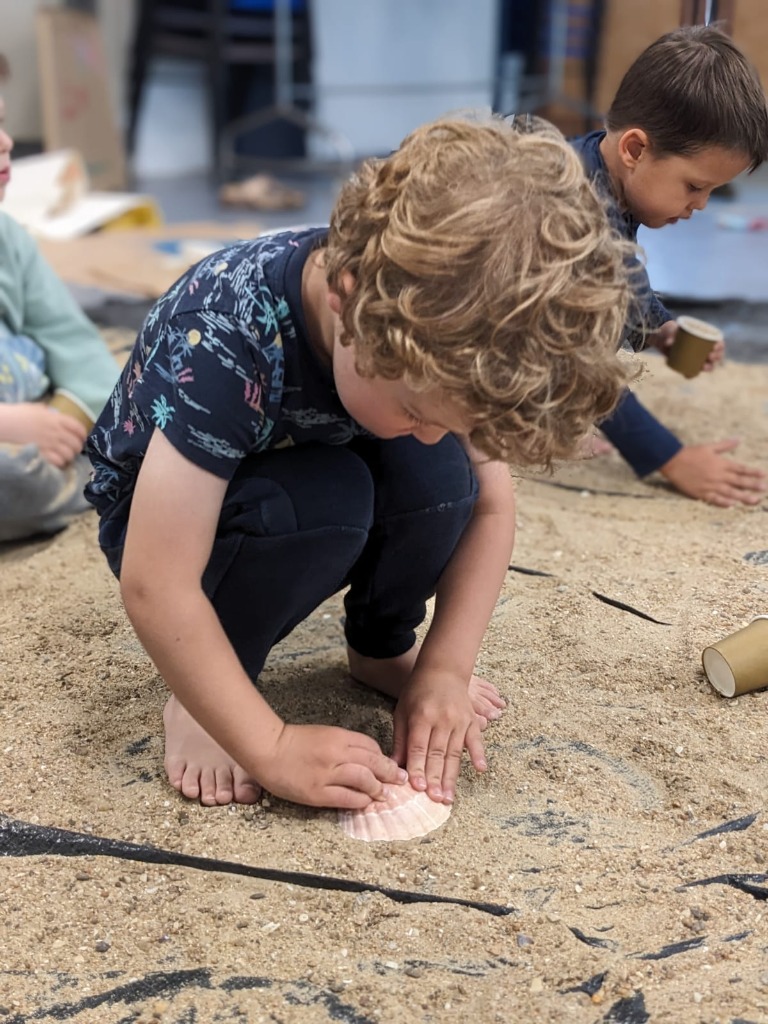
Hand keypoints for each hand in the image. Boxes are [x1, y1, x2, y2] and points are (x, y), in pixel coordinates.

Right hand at [0, 402, 86, 466]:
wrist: (3, 423)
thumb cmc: (18, 414)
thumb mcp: (37, 409)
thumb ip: (49, 413)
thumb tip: (57, 414)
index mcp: (55, 418)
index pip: (78, 427)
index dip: (83, 434)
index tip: (82, 438)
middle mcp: (55, 431)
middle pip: (76, 443)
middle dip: (77, 447)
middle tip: (73, 449)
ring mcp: (48, 443)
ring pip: (69, 454)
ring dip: (69, 456)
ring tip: (65, 456)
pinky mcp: (41, 453)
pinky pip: (58, 461)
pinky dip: (59, 462)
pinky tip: (56, 460)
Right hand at [259, 723, 406, 808]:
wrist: (268, 750)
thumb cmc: (294, 741)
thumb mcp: (323, 734)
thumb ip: (344, 744)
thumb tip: (367, 759)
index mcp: (338, 736)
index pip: (370, 746)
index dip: (383, 757)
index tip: (389, 765)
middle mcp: (336, 753)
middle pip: (373, 762)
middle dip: (390, 773)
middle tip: (399, 780)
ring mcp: (327, 774)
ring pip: (364, 780)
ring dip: (378, 789)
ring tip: (384, 795)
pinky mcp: (317, 793)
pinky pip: (346, 798)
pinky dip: (360, 801)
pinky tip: (365, 802)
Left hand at [391, 673, 486, 805]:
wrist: (442, 670)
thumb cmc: (417, 692)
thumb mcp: (401, 711)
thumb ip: (399, 739)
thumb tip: (393, 766)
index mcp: (421, 716)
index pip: (419, 747)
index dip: (418, 768)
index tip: (417, 788)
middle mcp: (442, 719)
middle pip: (437, 754)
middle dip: (435, 779)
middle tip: (434, 800)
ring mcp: (459, 720)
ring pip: (454, 753)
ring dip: (451, 777)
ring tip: (449, 797)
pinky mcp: (471, 720)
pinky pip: (476, 740)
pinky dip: (478, 754)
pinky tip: (480, 769)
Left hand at [651, 320, 724, 370]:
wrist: (666, 340)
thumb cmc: (674, 332)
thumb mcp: (673, 331)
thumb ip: (671, 336)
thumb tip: (668, 343)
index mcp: (708, 340)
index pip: (719, 344)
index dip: (720, 346)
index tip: (715, 347)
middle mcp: (707, 351)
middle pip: (717, 356)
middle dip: (716, 357)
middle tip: (709, 356)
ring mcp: (700, 359)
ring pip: (708, 365)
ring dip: (708, 367)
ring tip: (703, 367)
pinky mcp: (690, 365)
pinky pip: (693, 372)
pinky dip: (691, 374)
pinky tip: (688, 375)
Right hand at [660, 440, 766, 506]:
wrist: (673, 461)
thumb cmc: (691, 453)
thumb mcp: (709, 447)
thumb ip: (725, 445)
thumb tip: (738, 439)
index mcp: (721, 464)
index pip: (741, 469)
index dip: (753, 472)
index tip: (764, 475)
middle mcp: (718, 475)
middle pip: (739, 482)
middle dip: (753, 485)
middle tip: (765, 488)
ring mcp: (710, 485)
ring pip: (730, 492)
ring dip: (743, 497)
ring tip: (755, 500)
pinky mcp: (701, 492)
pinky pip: (714, 499)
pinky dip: (723, 502)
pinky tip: (732, 505)